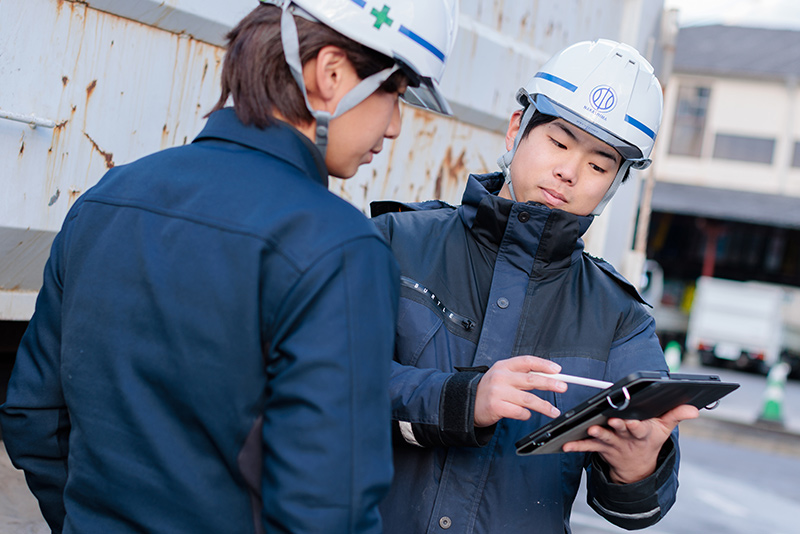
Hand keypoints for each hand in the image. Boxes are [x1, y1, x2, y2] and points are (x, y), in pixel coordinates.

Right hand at [474, 356, 566, 426]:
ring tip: (554, 411)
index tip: (557, 370)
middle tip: (563, 387)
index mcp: (504, 366)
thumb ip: (521, 375)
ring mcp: (498, 392)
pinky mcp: (497, 407)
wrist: (468, 402)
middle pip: (531, 380)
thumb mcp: (502, 375)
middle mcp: (501, 377)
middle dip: (550, 384)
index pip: (527, 361)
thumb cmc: (490, 389)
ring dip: (544, 406)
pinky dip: (526, 414)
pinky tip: (526, 414)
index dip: (544, 365)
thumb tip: (549, 377)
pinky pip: (519, 412)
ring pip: (529, 399)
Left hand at [561, 404, 699, 483]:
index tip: (631, 420)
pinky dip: (577, 445)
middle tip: (612, 421)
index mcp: (643, 432)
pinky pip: (587, 447)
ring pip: (604, 438)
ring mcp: (613, 444)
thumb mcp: (664, 429)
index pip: (640, 428)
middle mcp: (627, 439)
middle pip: (621, 431)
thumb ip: (676, 415)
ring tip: (590, 430)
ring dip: (597, 434)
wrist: (637, 467)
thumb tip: (694, 408)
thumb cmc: (649, 439)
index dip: (636, 425)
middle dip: (617, 426)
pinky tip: (565, 443)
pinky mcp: (601, 448)